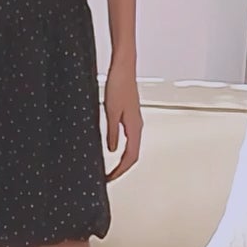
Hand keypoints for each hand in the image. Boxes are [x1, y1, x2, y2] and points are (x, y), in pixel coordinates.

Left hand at [103, 56, 141, 180]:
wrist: (124, 67)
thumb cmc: (119, 85)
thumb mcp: (111, 112)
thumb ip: (112, 133)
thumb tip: (111, 150)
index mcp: (134, 127)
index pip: (130, 157)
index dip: (120, 171)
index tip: (110, 179)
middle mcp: (137, 126)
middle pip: (133, 155)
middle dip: (122, 169)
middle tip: (109, 177)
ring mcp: (134, 121)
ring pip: (132, 147)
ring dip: (122, 160)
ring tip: (111, 168)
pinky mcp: (130, 115)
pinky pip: (129, 138)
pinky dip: (122, 149)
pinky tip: (112, 147)